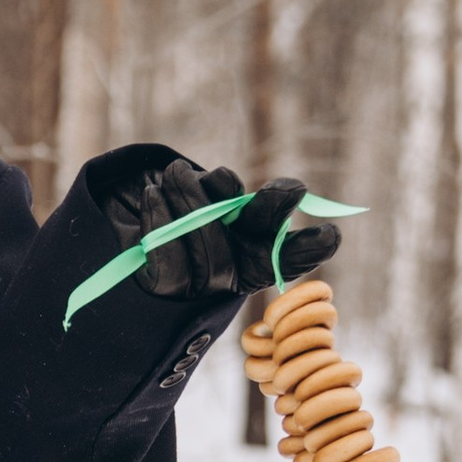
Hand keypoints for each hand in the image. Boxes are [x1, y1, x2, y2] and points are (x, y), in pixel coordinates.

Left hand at [99, 151, 342, 303]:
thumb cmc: (183, 204)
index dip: (310, 250)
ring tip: (175, 172)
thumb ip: (224, 194)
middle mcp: (239, 270)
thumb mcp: (207, 193)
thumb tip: (226, 191)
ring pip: (210, 251)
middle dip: (275, 210)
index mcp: (259, 251)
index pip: (291, 256)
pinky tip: (153, 194)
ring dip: (192, 201)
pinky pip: (169, 259)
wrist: (131, 227)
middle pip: (261, 250)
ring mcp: (206, 285)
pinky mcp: (169, 289)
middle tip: (291, 187)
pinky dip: (159, 218)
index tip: (330, 233)